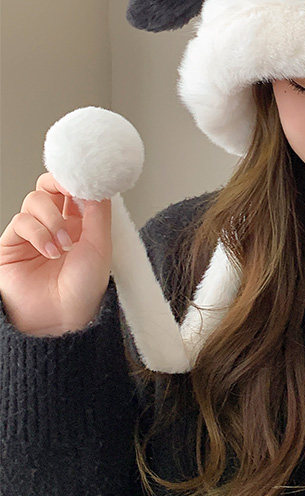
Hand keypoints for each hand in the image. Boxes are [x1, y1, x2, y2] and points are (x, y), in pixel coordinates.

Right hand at [0, 172, 111, 335]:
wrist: (62, 318)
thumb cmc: (84, 287)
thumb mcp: (100, 244)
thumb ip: (97, 211)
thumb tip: (96, 182)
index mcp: (82, 222)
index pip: (75, 188)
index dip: (79, 178)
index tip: (86, 177)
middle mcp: (57, 223)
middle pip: (50, 186)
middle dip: (60, 185)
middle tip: (70, 194)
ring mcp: (34, 232)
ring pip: (35, 200)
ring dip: (52, 219)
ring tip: (64, 245)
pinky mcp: (13, 243)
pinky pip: (22, 221)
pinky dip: (39, 232)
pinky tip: (50, 251)